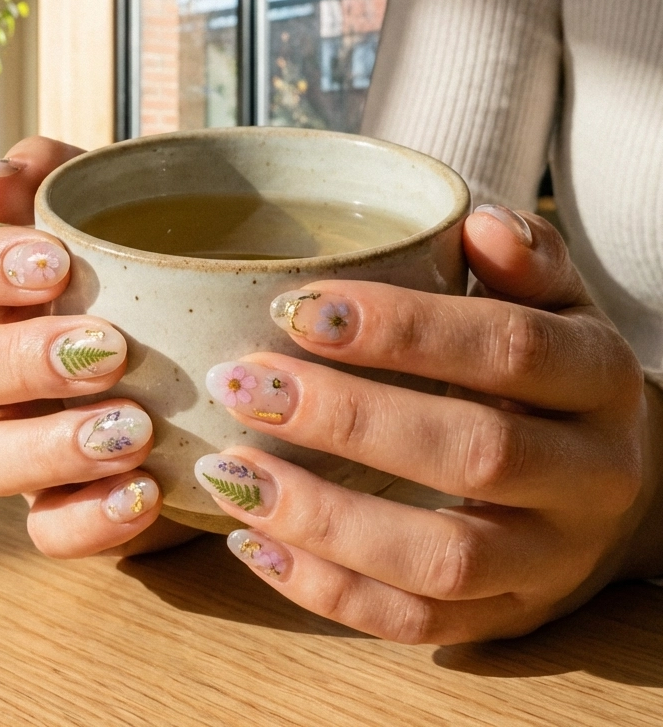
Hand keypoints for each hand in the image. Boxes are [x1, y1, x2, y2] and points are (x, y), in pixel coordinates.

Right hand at [0, 137, 194, 557]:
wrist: (235, 375)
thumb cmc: (172, 278)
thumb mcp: (132, 213)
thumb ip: (59, 176)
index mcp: (9, 295)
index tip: (56, 263)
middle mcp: (3, 373)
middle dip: (22, 358)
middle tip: (108, 348)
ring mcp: (27, 446)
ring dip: (50, 446)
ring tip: (135, 431)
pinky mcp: (66, 509)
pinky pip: (45, 531)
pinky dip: (88, 519)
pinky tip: (147, 492)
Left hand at [193, 205, 662, 641]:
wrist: (618, 481)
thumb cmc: (553, 371)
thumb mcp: (556, 304)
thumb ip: (522, 259)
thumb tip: (477, 223)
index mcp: (598, 379)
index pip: (506, 348)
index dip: (402, 328)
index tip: (297, 309)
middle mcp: (590, 477)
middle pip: (472, 455)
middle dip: (347, 419)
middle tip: (244, 383)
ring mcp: (550, 562)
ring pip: (442, 560)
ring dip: (323, 518)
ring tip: (228, 472)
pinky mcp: (504, 619)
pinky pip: (414, 622)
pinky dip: (326, 589)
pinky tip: (251, 541)